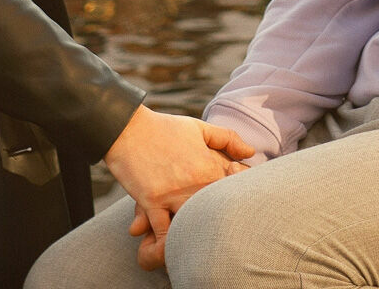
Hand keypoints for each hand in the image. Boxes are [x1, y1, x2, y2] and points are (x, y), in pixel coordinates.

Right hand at [103, 106, 253, 262]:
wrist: (127, 128)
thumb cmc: (164, 128)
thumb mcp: (199, 128)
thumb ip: (228, 139)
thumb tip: (251, 153)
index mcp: (211, 166)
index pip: (236, 192)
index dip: (238, 201)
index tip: (234, 209)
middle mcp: (196, 183)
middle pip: (217, 215)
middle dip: (221, 227)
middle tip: (223, 238)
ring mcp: (173, 194)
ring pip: (193, 226)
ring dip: (195, 237)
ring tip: (199, 248)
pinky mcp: (152, 202)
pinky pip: (163, 232)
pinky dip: (168, 245)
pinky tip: (172, 251)